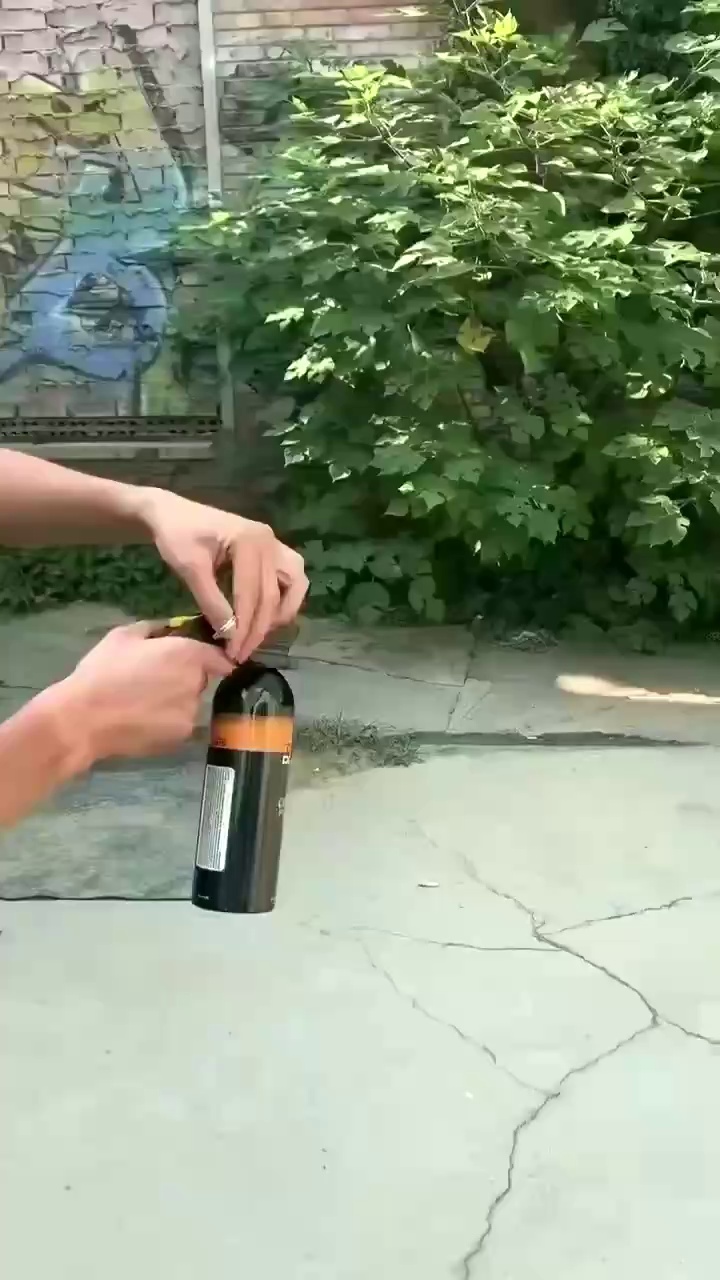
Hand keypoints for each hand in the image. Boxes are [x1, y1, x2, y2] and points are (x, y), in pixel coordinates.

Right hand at [61, 623, 232, 763]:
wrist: (84, 719)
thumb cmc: (102, 671)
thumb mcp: (122, 636)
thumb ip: (153, 629)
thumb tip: (168, 628)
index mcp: (187, 654)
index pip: (220, 657)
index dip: (212, 658)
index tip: (200, 659)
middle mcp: (196, 683)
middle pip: (200, 678)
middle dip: (184, 677)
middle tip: (153, 679)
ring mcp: (191, 713)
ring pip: (189, 703)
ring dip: (175, 700)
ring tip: (143, 702)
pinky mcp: (181, 736)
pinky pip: (179, 723)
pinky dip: (167, 721)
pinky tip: (142, 719)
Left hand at [136, 489, 307, 661]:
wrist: (172, 513)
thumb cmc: (176, 536)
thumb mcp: (190, 569)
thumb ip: (211, 601)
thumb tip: (229, 635)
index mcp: (248, 540)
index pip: (252, 593)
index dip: (244, 627)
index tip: (233, 652)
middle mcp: (268, 540)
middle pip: (273, 594)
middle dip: (258, 628)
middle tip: (241, 653)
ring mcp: (273, 543)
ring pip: (295, 583)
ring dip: (282, 611)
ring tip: (260, 633)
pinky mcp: (272, 549)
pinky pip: (291, 576)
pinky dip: (285, 597)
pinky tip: (267, 614)